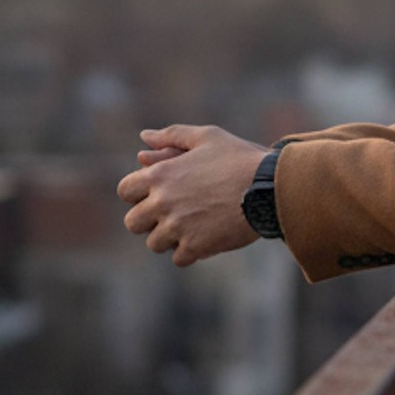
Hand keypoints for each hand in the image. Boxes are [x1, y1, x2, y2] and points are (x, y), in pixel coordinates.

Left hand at [116, 124, 267, 265]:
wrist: (270, 187)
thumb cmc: (240, 158)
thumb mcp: (207, 137)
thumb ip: (172, 136)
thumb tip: (143, 138)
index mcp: (160, 174)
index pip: (125, 191)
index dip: (138, 194)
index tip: (157, 195)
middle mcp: (162, 202)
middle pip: (132, 223)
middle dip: (149, 221)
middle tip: (173, 215)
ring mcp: (177, 227)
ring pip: (154, 244)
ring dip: (170, 238)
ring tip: (194, 226)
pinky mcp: (196, 246)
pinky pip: (179, 258)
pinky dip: (191, 252)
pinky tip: (206, 238)